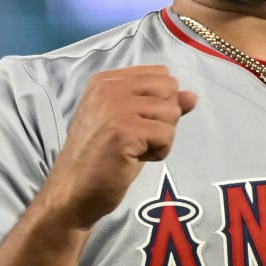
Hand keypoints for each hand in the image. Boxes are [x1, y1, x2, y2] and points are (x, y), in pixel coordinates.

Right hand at [37, 66, 197, 229]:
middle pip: (169, 90)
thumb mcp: (131, 124)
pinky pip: (167, 135)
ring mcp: (116, 108)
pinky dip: (159, 152)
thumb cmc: (102, 159)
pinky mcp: (125, 131)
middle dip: (165, 118)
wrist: (73, 190)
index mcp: (106, 81)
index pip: (160, 74)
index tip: (137, 123)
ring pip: (171, 112)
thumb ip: (160, 105)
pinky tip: (136, 158)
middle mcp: (109, 88)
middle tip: (139, 138)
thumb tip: (192, 96)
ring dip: (162, 138)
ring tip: (135, 149)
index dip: (160, 102)